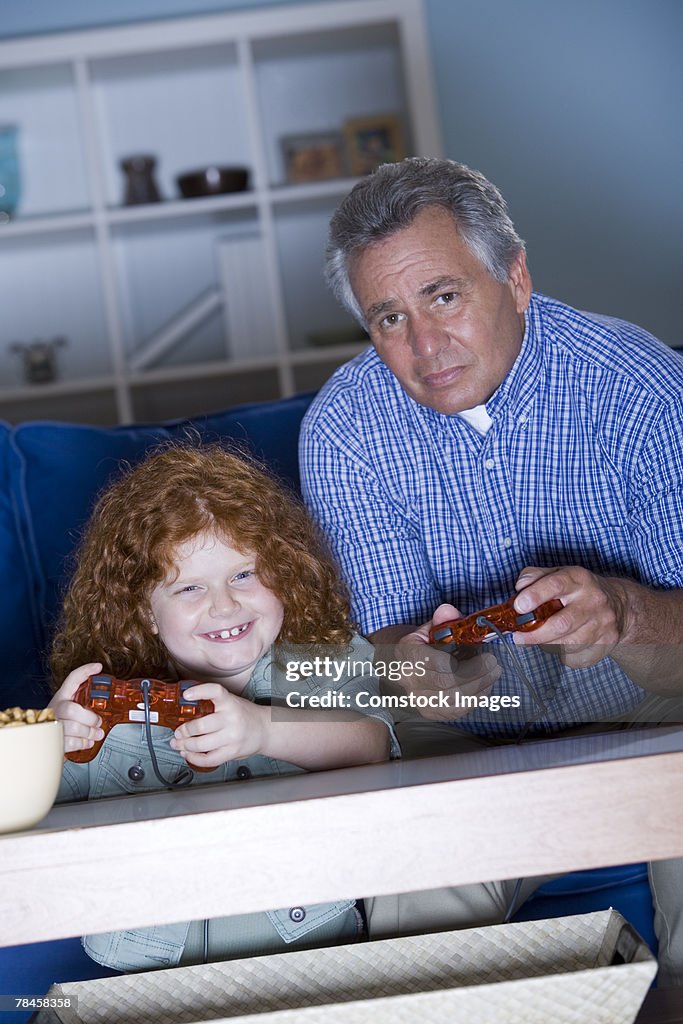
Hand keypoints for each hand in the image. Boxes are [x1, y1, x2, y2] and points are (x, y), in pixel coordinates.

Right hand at [48, 662, 104, 752]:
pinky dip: (82, 744)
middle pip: (71, 710)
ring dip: (89, 733)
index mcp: (61, 698)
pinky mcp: (52, 741)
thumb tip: (106, 706)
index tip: (98, 667)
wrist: (45, 744)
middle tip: (98, 723)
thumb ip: (87, 707)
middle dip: (90, 719)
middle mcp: (54, 709)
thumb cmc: (63, 726)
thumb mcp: (74, 712)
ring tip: (96, 734)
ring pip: (72, 728)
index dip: (85, 671)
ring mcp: (50, 725)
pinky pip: (70, 743)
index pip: (71, 679)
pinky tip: (86, 742)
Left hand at [170, 683, 268, 768]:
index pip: (215, 691)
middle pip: (200, 726)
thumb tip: (185, 710)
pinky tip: (188, 755)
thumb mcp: (231, 702)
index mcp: (230, 702)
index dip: (199, 692)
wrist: (265, 729)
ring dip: (185, 746)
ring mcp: (231, 737)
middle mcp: (231, 718)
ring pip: (201, 745)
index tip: (186, 694)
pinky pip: (208, 759)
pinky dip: (194, 758)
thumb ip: (212, 704)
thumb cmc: (245, 715)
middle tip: (177, 732)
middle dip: (183, 731)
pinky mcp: (231, 752)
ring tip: (179, 745)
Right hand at [390, 603, 501, 720]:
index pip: (437, 665)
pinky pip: (457, 710)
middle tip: (494, 664)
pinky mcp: (431, 712)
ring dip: (480, 687)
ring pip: (455, 700)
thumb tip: (448, 611)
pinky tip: (484, 686)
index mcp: (408, 655)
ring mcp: (420, 700)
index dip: (466, 664)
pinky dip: (475, 698)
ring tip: (493, 673)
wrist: (408, 665)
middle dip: (477, 675)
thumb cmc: (423, 645)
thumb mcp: (430, 628)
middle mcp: (410, 681)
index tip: (485, 656)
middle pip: (448, 685)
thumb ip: (442, 620)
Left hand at [513, 566, 628, 667]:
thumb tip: (520, 588)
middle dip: (536, 634)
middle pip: (562, 623)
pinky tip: (562, 645)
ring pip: (569, 644)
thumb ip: (535, 576)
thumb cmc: (580, 590)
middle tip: (519, 637)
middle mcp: (593, 600)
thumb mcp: (559, 574)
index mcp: (578, 579)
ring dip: (547, 645)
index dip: (535, 596)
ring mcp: (602, 622)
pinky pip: (577, 657)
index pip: (556, 584)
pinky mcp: (607, 642)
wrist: (620, 604)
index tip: (519, 607)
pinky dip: (564, 655)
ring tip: (539, 640)